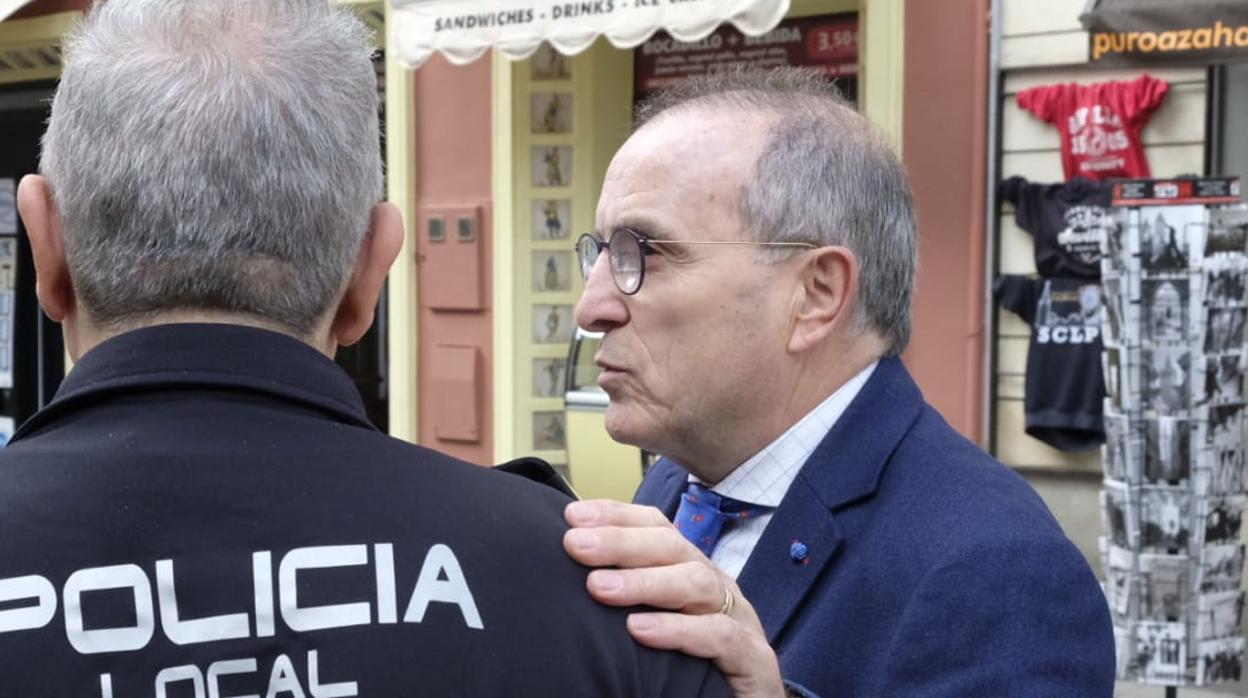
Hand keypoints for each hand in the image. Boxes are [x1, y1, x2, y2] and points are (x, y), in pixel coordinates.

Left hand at [564, 499, 785, 697]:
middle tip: (575, 544)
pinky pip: (720, 636)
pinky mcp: (754, 659)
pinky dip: (680, 630)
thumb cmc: (694, 668)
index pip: (658, 529)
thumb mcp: (658, 622)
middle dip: (622, 542)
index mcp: (692, 572)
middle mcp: (716, 587)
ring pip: (697, 583)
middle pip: (673, 548)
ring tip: (598, 586)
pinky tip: (641, 630)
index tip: (572, 517)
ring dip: (645, 581)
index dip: (617, 517)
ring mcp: (740, 620)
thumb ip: (625, 598)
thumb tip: (574, 574)